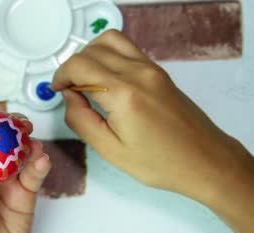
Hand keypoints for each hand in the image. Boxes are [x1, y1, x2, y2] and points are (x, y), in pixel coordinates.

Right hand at [52, 30, 253, 232]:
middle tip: (69, 90)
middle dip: (72, 67)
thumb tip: (68, 96)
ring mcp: (150, 68)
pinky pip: (126, 47)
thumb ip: (81, 120)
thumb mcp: (110, 151)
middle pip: (90, 50)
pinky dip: (107, 54)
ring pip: (109, 40)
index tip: (57, 91)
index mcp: (123, 95)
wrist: (204, 160)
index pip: (79, 66)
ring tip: (85, 79)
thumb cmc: (158, 163)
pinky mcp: (158, 70)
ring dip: (89, 55)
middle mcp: (137, 73)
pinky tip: (105, 77)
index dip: (60, 76)